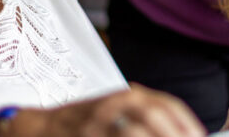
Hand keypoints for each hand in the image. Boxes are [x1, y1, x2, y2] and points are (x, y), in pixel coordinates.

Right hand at [51, 84, 203, 136]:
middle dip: (175, 133)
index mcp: (125, 95)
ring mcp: (96, 126)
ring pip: (133, 132)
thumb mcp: (117, 109)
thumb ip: (146, 117)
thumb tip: (183, 132)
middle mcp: (111, 107)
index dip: (187, 123)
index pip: (165, 104)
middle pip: (152, 115)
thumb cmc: (86, 122)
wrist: (41, 128)